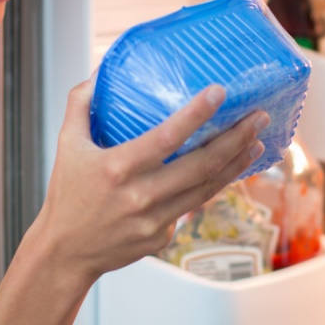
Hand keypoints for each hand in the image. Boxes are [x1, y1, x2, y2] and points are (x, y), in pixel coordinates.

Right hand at [33, 80, 266, 282]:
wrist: (66, 252)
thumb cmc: (67, 195)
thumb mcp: (66, 144)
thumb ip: (81, 104)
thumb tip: (99, 72)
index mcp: (118, 168)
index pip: (167, 138)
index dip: (197, 114)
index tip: (220, 92)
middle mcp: (141, 196)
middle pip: (202, 165)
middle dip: (236, 138)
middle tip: (258, 117)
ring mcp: (155, 220)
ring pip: (207, 188)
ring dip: (236, 164)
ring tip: (256, 141)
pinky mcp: (163, 237)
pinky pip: (191, 207)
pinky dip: (209, 187)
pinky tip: (226, 171)